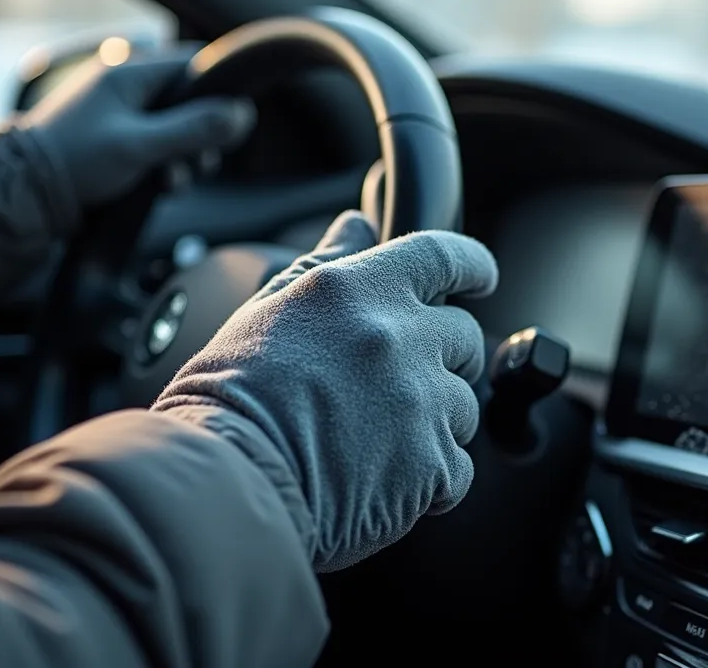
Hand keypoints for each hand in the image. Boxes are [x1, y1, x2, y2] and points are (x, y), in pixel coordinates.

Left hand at [18, 46, 256, 206]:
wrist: (25, 192)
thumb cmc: (77, 162)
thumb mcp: (141, 146)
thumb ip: (194, 129)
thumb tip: (243, 114)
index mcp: (131, 72)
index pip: (195, 63)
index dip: (220, 92)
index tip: (231, 124)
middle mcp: (128, 84)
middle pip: (191, 99)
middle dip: (203, 135)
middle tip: (201, 164)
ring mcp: (121, 110)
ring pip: (177, 126)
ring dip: (186, 156)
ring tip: (174, 180)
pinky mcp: (117, 136)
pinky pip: (158, 143)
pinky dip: (167, 164)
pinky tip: (160, 185)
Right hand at [151, 211, 498, 571]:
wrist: (225, 479)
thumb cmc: (227, 399)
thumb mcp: (267, 310)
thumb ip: (324, 263)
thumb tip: (357, 225)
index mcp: (360, 289)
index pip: (443, 255)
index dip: (472, 265)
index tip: (482, 278)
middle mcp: (400, 334)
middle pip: (464, 335)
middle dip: (443, 358)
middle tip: (397, 386)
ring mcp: (422, 399)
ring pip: (464, 405)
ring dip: (434, 421)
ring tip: (375, 443)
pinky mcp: (432, 462)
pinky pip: (457, 468)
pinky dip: (432, 480)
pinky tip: (384, 483)